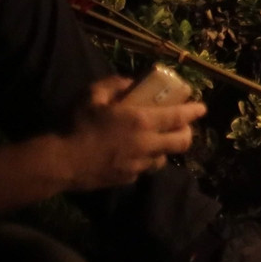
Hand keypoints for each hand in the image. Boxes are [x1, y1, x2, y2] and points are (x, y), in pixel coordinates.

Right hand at [62, 76, 205, 189]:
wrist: (58, 162)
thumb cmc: (75, 125)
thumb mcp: (92, 95)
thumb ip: (115, 84)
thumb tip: (130, 82)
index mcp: (142, 121)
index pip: (180, 116)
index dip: (194, 111)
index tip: (202, 108)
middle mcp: (146, 144)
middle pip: (182, 142)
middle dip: (187, 133)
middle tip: (182, 126)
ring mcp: (138, 164)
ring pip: (164, 158)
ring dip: (164, 149)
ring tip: (156, 142)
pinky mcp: (126, 179)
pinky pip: (143, 169)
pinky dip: (144, 162)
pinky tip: (133, 156)